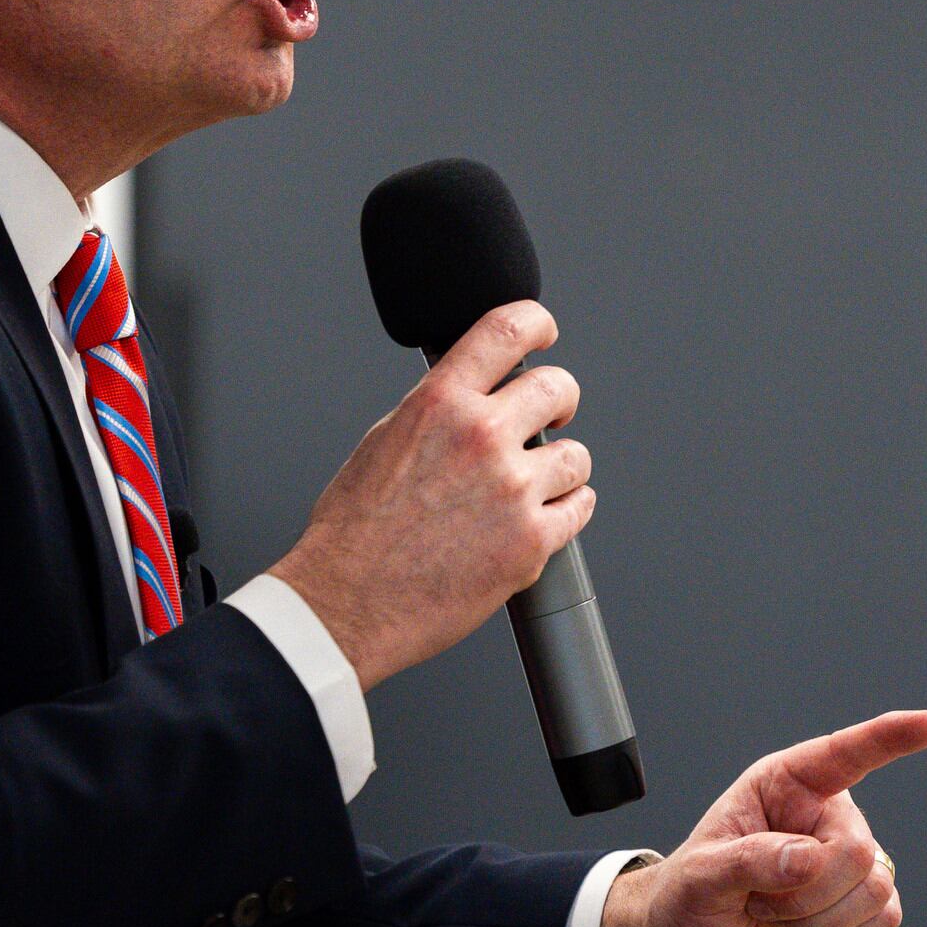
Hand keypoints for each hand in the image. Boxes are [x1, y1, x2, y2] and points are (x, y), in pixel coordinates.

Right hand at [265, 302, 592, 691]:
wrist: (347, 602)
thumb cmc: (353, 532)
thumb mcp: (384, 441)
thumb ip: (437, 410)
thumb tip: (470, 392)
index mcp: (439, 404)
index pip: (506, 329)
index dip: (536, 323)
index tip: (544, 332)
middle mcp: (481, 437)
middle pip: (557, 387)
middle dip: (559, 400)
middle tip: (551, 417)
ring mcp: (512, 489)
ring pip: (576, 454)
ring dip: (560, 467)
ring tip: (531, 485)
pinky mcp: (531, 541)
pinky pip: (580, 507)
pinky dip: (568, 510)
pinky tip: (542, 516)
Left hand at [598, 709, 926, 926]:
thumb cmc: (684, 897)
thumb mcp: (699, 876)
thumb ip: (751, 860)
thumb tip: (810, 859)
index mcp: (785, 785)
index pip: (844, 754)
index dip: (889, 738)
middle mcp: (822, 817)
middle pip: (858, 849)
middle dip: (808, 892)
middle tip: (760, 898)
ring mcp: (841, 863)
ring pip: (875, 888)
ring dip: (820, 918)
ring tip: (777, 913)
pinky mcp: (855, 906)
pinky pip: (885, 918)